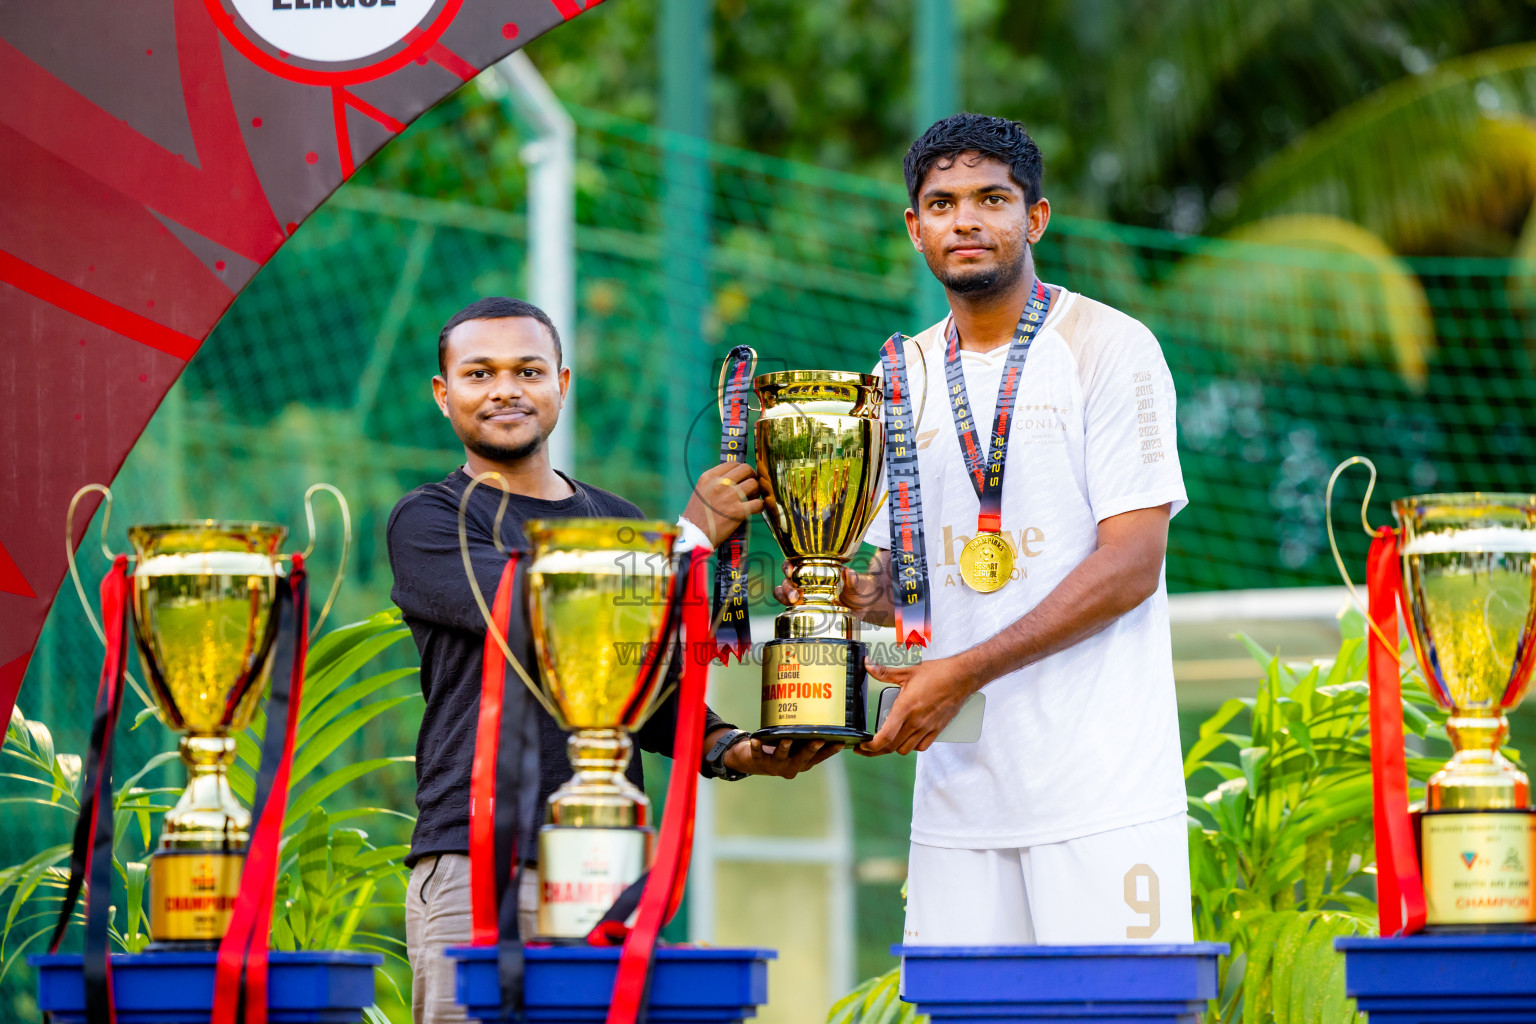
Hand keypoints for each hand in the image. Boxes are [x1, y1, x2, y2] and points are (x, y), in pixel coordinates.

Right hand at [682, 462, 763, 547]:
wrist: (694, 535)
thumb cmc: (697, 515)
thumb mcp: (701, 491)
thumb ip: (715, 482)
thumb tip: (733, 477)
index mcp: (709, 477)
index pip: (733, 463)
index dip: (741, 470)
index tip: (742, 478)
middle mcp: (719, 483)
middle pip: (746, 469)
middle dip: (751, 476)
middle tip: (750, 487)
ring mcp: (729, 496)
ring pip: (754, 484)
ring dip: (756, 491)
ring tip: (751, 499)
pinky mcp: (738, 511)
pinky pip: (758, 503)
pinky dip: (759, 506)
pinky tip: (754, 510)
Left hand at [722, 735, 841, 778]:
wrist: (754, 763)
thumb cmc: (781, 750)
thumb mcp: (796, 748)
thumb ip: (806, 739)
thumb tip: (826, 720)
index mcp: (802, 764)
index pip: (818, 758)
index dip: (829, 751)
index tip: (840, 742)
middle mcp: (790, 767)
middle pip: (802, 758)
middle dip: (810, 749)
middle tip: (818, 740)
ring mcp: (774, 766)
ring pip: (781, 757)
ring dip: (784, 748)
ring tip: (787, 739)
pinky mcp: (758, 761)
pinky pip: (758, 753)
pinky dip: (757, 746)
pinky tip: (755, 739)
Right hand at [773, 558, 892, 625]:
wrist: (865, 607)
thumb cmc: (861, 589)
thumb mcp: (860, 584)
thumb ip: (854, 580)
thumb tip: (849, 573)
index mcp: (817, 568)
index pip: (796, 562)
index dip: (788, 565)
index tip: (790, 570)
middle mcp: (807, 580)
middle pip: (787, 579)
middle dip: (786, 586)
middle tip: (793, 595)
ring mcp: (806, 595)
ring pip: (785, 593)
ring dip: (783, 596)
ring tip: (792, 601)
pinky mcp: (807, 609)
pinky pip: (792, 608)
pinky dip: (787, 609)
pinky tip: (791, 611)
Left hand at [858, 656, 973, 755]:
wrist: (962, 677)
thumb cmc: (937, 673)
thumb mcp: (907, 672)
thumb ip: (884, 672)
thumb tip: (868, 664)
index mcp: (905, 708)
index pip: (885, 736)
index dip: (871, 746)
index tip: (862, 745)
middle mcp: (915, 721)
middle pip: (892, 747)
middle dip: (876, 750)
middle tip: (867, 747)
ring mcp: (927, 727)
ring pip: (905, 749)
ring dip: (894, 748)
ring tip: (887, 741)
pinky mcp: (937, 730)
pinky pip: (921, 746)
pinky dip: (912, 746)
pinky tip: (907, 738)